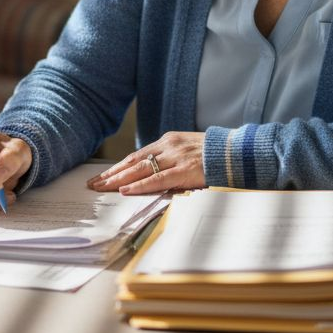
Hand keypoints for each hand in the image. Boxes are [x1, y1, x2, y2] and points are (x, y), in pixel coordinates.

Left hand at [87, 131, 205, 194]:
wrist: (239, 151)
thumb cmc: (216, 155)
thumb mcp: (189, 151)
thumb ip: (172, 161)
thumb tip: (155, 176)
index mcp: (169, 141)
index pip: (137, 156)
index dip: (118, 167)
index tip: (102, 176)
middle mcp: (169, 146)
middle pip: (133, 162)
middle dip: (111, 174)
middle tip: (92, 183)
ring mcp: (176, 157)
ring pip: (140, 170)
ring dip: (118, 180)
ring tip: (101, 187)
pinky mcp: (185, 169)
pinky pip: (158, 179)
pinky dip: (140, 185)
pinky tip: (125, 190)